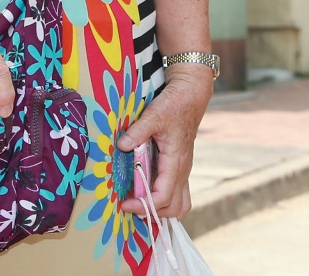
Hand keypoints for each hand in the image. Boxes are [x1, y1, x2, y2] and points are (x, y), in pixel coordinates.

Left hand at [118, 64, 211, 218]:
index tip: (125, 204)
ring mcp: (183, 170)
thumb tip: (121, 146)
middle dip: (154, 213)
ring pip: (180, 203)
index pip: (163, 196)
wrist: (190, 98)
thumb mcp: (153, 115)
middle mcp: (182, 170)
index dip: (144, 204)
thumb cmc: (173, 106)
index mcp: (176, 162)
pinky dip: (165, 201)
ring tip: (139, 205)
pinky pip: (177, 193)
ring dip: (162, 210)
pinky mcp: (180, 167)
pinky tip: (146, 194)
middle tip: (130, 206)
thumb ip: (137, 131)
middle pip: (175, 207)